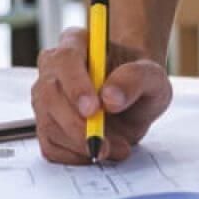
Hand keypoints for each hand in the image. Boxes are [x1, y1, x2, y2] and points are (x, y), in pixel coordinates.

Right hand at [31, 27, 172, 163]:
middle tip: (103, 142)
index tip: (93, 109)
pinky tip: (100, 150)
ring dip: (81, 143)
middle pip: (49, 95)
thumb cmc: (140, 81)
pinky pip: (50, 146)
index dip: (76, 86)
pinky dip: (75, 155)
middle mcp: (53, 69)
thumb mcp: (152, 76)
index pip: (64, 59)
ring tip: (115, 146)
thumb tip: (110, 98)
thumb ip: (135, 79)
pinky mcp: (47, 124)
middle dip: (76, 124)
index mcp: (76, 43)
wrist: (135, 99)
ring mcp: (45, 98)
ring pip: (47, 123)